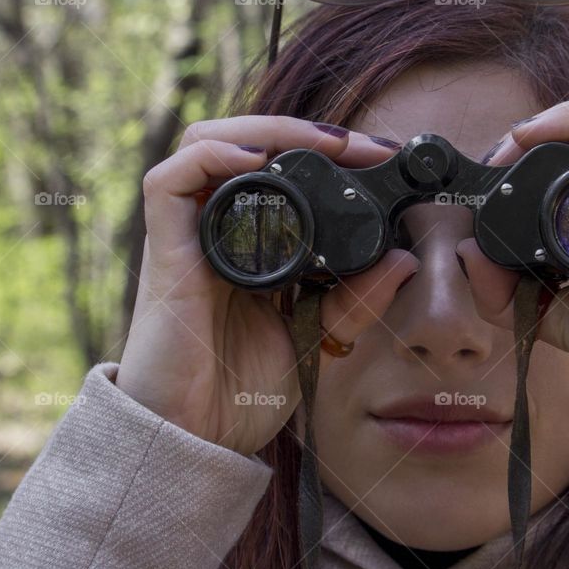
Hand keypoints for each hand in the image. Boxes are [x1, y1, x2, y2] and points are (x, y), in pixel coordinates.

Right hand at [116, 116, 418, 455]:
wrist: (195, 439)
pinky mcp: (165, 251)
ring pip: (206, 144)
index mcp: (254, 245)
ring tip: (322, 143)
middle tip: (360, 145)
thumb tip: (403, 260)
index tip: (382, 158)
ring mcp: (189, 238)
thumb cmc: (242, 392)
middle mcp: (219, 231)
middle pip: (244, 145)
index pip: (281, 173)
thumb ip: (353, 302)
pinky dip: (214, 156)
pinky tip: (260, 160)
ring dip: (265, 130)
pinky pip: (170, 181)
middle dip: (303, 132)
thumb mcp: (315, 338)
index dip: (328, 155)